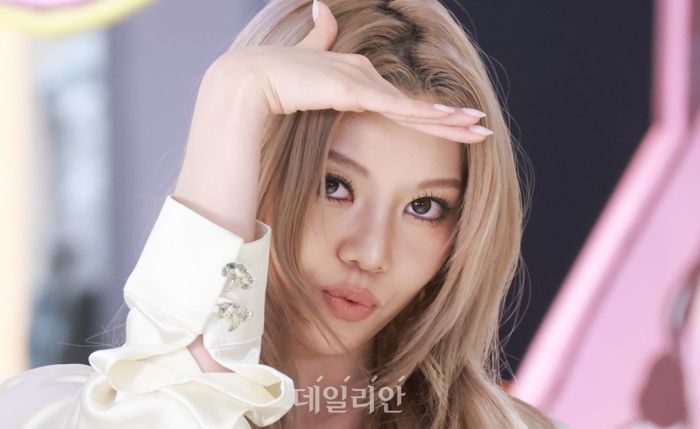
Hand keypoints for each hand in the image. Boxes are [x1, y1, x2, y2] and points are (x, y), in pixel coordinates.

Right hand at [209, 0, 490, 143]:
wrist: (252, 78)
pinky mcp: (354, 91)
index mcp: (358, 78)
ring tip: (478, 127)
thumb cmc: (274, 77)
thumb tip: (320, 8)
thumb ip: (318, 37)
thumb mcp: (305, 59)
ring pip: (414, 108)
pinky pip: (395, 106)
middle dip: (452, 119)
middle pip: (416, 105)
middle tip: (481, 127)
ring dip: (448, 121)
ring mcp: (362, 84)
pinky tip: (447, 118)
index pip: (401, 103)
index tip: (453, 124)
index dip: (429, 114)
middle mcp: (366, 77)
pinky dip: (421, 113)